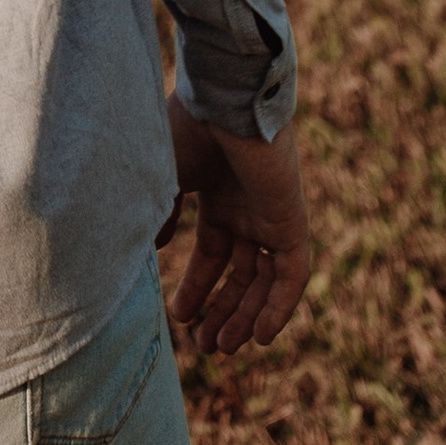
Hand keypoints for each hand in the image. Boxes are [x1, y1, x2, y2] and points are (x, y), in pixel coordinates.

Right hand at [160, 96, 310, 353]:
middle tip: (204, 345)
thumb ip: (162, 214)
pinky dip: (278, 309)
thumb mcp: (166, 176)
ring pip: (265, 282)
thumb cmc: (188, 127)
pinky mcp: (291, 222)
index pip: (213, 254)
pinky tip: (256, 336)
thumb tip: (153, 250)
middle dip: (222, 310)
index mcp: (218, 194)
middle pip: (241, 274)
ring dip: (246, 316)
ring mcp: (271, 216)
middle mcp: (248, 208)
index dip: (197, 286)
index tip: (178, 316)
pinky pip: (292, 277)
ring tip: (221, 347)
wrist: (223, 97)